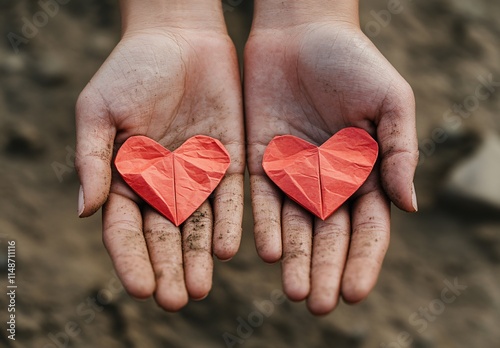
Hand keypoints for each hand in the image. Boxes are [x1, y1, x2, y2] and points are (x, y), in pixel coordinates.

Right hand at [75, 1, 244, 310]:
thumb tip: (84, 210)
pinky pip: (230, 200)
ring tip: (201, 287)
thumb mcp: (100, 109)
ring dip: (199, 257)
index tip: (141, 286)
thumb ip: (93, 158)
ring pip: (198, 226)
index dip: (131, 258)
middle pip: (164, 236)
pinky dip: (229, 224)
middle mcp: (162, 184)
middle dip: (168, 269)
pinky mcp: (227, 162)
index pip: (125, 228)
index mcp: (126, 176)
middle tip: (175, 301)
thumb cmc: (132, 68)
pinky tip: (229, 249)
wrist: (179, 36)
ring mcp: (195, 176)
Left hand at [245, 2, 417, 314]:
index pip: (367, 228)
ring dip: (293, 259)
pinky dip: (264, 225)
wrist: (301, 32)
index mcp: (364, 172)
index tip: (356, 292)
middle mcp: (328, 180)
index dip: (363, 260)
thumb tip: (410, 206)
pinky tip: (265, 250)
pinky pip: (262, 199)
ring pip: (294, 226)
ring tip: (292, 290)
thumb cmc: (353, 61)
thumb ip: (399, 152)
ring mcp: (293, 173)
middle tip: (318, 305)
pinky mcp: (261, 159)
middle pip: (328, 236)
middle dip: (325, 270)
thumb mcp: (391, 101)